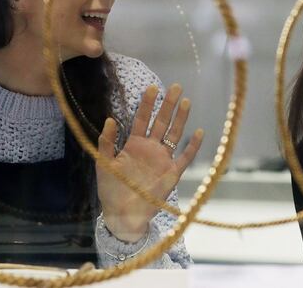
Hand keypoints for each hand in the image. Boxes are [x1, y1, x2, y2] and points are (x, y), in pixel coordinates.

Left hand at [96, 83, 202, 241]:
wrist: (122, 215)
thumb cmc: (111, 190)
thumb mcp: (104, 164)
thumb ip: (107, 142)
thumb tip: (110, 119)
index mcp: (134, 145)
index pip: (142, 119)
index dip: (147, 104)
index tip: (152, 88)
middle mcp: (151, 148)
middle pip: (161, 122)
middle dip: (168, 104)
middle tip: (176, 86)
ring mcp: (163, 160)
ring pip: (174, 134)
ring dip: (180, 119)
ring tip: (186, 101)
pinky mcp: (172, 174)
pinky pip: (185, 158)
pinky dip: (192, 146)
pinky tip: (199, 132)